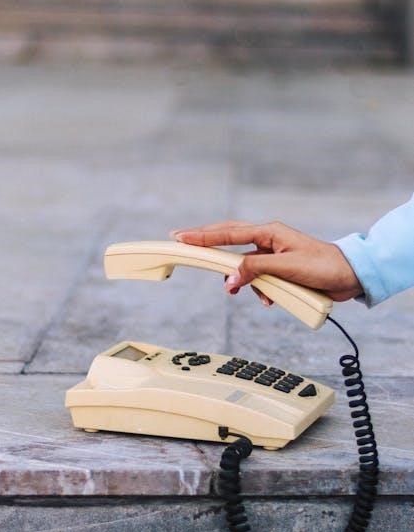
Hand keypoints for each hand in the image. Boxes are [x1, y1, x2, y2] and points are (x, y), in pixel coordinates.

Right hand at [170, 221, 362, 305]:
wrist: (349, 277)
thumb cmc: (323, 266)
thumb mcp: (287, 268)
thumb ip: (256, 270)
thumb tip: (231, 277)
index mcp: (269, 232)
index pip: (228, 233)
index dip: (202, 236)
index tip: (181, 236)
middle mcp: (268, 240)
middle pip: (229, 240)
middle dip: (208, 248)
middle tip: (182, 244)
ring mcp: (272, 254)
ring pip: (244, 265)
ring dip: (241, 280)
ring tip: (234, 290)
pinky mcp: (278, 269)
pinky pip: (258, 278)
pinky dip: (259, 290)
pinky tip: (269, 299)